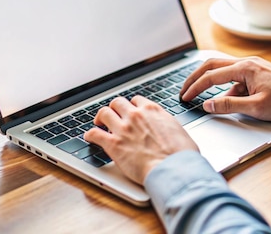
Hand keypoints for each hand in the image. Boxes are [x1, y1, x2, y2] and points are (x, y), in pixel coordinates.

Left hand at [84, 96, 198, 184]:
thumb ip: (168, 126)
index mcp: (153, 110)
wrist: (173, 168)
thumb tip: (169, 131)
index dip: (132, 107)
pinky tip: (89, 137)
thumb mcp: (179, 131)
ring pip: (104, 113)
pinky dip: (90, 135)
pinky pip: (94, 133)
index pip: (136, 101)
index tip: (130, 112)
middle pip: (117, 103)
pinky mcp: (113, 144)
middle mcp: (136, 115)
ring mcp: (123, 128)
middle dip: (114, 109)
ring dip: (100, 118)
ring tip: (99, 123)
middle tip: (113, 116)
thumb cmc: (181, 154)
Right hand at [180, 57, 270, 120]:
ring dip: (209, 82)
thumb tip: (207, 105)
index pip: (211, 76)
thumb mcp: (256, 107)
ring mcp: (251, 67)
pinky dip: (225, 88)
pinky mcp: (255, 73)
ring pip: (222, 70)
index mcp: (244, 68)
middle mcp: (245, 63)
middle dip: (195, 78)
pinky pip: (234, 78)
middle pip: (211, 66)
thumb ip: (229, 105)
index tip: (184, 98)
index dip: (194, 88)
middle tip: (183, 90)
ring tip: (200, 96)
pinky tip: (226, 101)